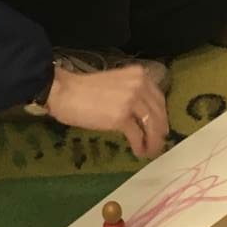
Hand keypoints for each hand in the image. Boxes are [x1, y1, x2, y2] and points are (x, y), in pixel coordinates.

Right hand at [47, 61, 169, 160]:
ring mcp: (131, 100)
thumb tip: (142, 114)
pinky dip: (141, 146)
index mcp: (139, 75)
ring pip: (151, 125)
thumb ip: (131, 93)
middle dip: (160, 131)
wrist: (65, 92)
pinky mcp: (121, 117)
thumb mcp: (116, 83)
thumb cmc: (84, 89)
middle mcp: (139, 85)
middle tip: (158, 144)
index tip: (160, 128)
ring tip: (150, 151)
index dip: (161, 116)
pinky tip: (138, 152)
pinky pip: (138, 135)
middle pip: (158, 113)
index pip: (159, 99)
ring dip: (153, 141)